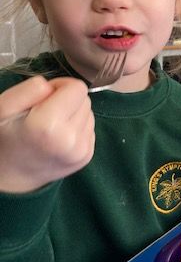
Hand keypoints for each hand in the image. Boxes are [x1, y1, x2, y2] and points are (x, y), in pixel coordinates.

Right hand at [0, 76, 94, 192]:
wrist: (12, 175)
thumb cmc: (5, 137)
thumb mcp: (4, 107)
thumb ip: (29, 90)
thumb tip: (53, 87)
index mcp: (48, 125)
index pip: (77, 88)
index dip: (60, 86)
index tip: (44, 97)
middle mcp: (71, 140)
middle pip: (85, 100)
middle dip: (67, 100)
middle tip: (45, 113)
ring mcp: (82, 151)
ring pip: (89, 113)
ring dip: (73, 114)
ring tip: (52, 126)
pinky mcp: (87, 156)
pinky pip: (90, 128)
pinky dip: (77, 127)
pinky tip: (59, 137)